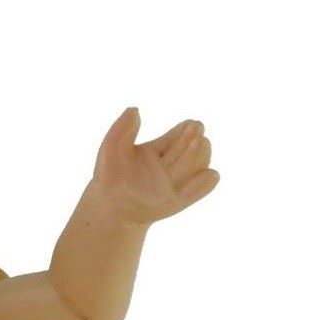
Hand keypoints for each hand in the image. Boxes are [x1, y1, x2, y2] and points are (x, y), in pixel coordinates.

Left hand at [93, 108, 218, 225]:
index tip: (191, 124)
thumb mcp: (111, 149)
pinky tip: (210, 174)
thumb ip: (122, 129)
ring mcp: (173, 184)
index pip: (177, 137)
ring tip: (199, 143)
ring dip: (199, 155)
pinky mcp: (175, 202)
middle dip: (192, 138)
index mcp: (156, 152)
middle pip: (188, 148)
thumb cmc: (109, 178)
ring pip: (196, 166)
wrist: (109, 209)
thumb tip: (135, 110)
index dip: (186, 129)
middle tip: (195, 129)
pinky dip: (204, 183)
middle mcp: (168, 166)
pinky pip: (196, 192)